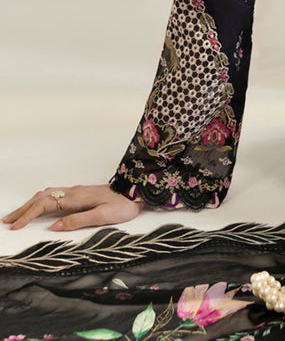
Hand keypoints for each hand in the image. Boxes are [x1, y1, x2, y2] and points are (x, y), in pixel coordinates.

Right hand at [3, 185, 142, 231]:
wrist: (138, 191)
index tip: (15, 227)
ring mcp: (76, 191)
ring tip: (17, 215)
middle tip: (7, 221)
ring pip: (47, 195)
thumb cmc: (123, 205)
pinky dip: (40, 201)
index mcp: (77, 197)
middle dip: (23, 209)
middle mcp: (74, 191)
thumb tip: (53, 228)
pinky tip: (38, 205)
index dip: (28, 215)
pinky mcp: (80, 193)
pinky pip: (54, 194)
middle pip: (42, 197)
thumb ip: (78, 221)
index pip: (45, 204)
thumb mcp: (103, 216)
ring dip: (30, 204)